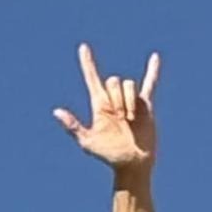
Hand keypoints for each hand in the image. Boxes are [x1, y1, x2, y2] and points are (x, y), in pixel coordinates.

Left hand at [53, 43, 160, 173]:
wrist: (132, 164)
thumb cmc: (109, 156)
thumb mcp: (88, 142)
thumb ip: (73, 126)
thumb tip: (56, 111)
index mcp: (99, 106)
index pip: (92, 79)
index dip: (87, 63)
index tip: (83, 47)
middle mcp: (114, 100)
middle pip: (113, 81)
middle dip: (117, 97)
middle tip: (120, 118)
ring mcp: (130, 101)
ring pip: (129, 84)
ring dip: (130, 101)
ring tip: (130, 120)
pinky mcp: (145, 105)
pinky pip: (150, 84)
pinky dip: (153, 71)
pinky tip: (155, 57)